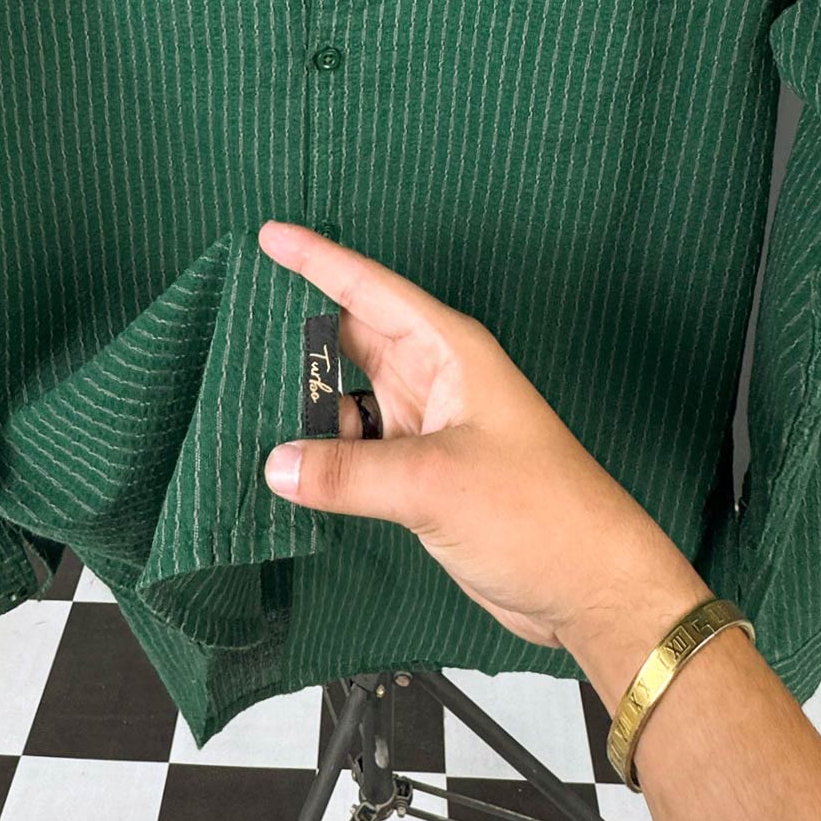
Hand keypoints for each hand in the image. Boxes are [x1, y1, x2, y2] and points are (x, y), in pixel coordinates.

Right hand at [257, 219, 708, 669]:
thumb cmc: (540, 514)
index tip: (268, 234)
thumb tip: (276, 464)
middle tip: (231, 340)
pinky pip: (357, 447)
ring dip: (306, 408)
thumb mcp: (434, 484)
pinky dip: (324, 454)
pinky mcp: (421, 473)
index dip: (317, 259)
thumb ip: (348, 472)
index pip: (370, 288)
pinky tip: (288, 468)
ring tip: (245, 414)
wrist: (588, 585)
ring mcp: (427, 426)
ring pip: (348, 398)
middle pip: (351, 341)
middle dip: (296, 341)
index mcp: (449, 351)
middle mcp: (435, 379)